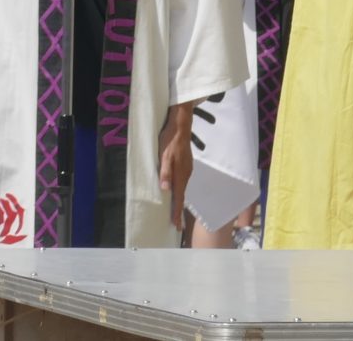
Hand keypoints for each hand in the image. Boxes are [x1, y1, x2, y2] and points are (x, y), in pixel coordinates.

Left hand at [157, 103, 195, 231]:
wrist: (181, 127)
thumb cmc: (169, 141)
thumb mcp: (164, 156)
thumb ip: (165, 172)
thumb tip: (165, 189)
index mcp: (180, 175)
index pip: (178, 198)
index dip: (177, 212)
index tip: (176, 226)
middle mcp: (186, 174)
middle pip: (182, 196)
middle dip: (178, 211)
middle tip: (177, 225)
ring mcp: (187, 170)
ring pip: (182, 189)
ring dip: (179, 201)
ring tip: (176, 212)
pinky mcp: (186, 165)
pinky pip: (183, 182)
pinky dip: (180, 191)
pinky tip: (176, 192)